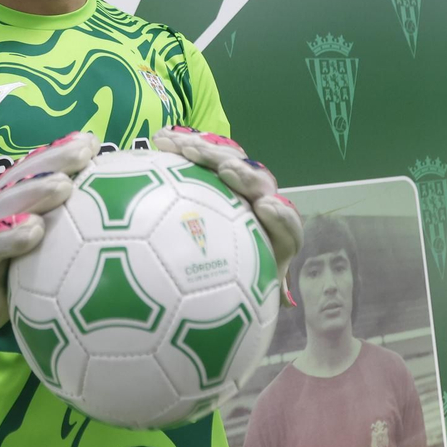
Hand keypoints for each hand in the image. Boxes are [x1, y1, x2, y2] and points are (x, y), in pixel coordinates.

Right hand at [0, 131, 100, 365]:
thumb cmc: (10, 276)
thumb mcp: (40, 251)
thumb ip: (65, 229)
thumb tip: (113, 215)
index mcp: (9, 205)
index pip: (33, 171)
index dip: (58, 152)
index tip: (91, 141)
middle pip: (20, 179)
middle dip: (52, 160)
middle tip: (83, 152)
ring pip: (4, 208)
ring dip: (34, 193)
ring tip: (64, 185)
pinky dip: (9, 237)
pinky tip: (35, 230)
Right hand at [151, 126, 302, 302]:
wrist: (207, 260)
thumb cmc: (229, 285)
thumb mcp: (244, 299)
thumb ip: (257, 297)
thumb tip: (276, 306)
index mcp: (272, 237)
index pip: (286, 226)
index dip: (280, 216)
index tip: (265, 209)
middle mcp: (258, 204)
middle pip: (257, 183)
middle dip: (244, 175)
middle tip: (227, 171)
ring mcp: (236, 183)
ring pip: (228, 161)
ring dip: (209, 153)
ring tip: (186, 148)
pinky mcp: (214, 169)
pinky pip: (202, 155)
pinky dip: (182, 146)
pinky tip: (161, 140)